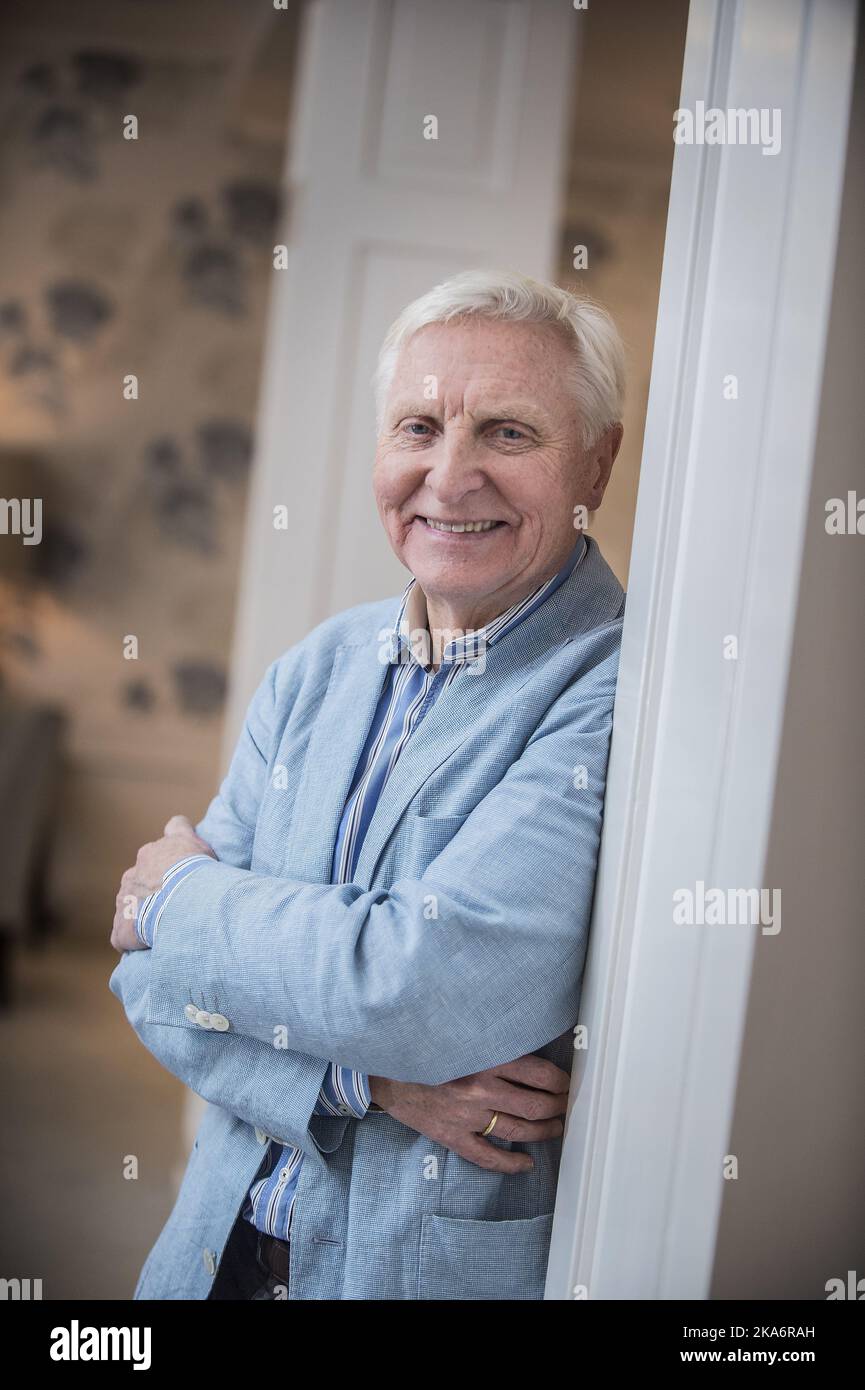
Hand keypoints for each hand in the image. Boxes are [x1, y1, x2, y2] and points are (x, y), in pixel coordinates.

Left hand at [110, 814, 214, 952]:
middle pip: (139, 883)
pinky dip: (133, 941)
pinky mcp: (122, 929)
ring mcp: (124, 902)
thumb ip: (181, 830)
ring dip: (143, 917)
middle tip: (174, 905)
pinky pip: (123, 937)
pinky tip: (148, 945)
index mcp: (149, 855)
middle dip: (152, 893)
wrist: (184, 901)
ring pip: (130, 909)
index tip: (171, 870)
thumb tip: (177, 822)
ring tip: (164, 928)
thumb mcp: (194, 840)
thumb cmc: (194, 871)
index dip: (161, 863)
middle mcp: (132, 875)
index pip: (151, 855)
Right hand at [369, 1054, 569, 1173]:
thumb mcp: (463, 1034)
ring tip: (555, 1129)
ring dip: (544, 1132)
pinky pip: (488, 1158)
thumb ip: (494, 1042)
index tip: (567, 1083)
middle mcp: (480, 1088)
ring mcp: (467, 1116)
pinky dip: (511, 1164)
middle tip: (566, 1106)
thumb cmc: (426, 1047)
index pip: (539, 1074)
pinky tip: (526, 1164)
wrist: (384, 1068)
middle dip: (557, 1108)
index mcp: (485, 1058)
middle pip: (535, 1106)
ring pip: (518, 1132)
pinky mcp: (452, 1136)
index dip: (560, 1082)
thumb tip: (530, 1049)